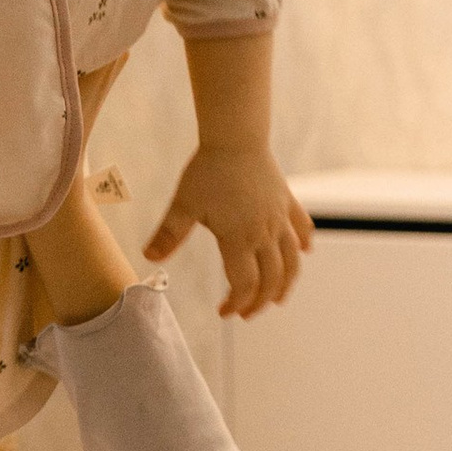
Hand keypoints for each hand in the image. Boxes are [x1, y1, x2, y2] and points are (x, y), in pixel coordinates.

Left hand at [146, 146, 313, 318]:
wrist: (236, 137)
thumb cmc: (208, 170)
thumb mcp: (183, 204)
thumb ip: (169, 233)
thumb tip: (148, 257)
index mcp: (239, 238)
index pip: (244, 284)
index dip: (236, 303)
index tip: (224, 312)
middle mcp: (265, 232)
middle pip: (272, 279)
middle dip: (260, 302)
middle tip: (246, 313)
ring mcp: (279, 218)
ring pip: (293, 260)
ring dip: (287, 283)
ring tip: (278, 297)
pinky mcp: (287, 202)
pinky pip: (302, 227)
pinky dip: (303, 243)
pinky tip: (303, 251)